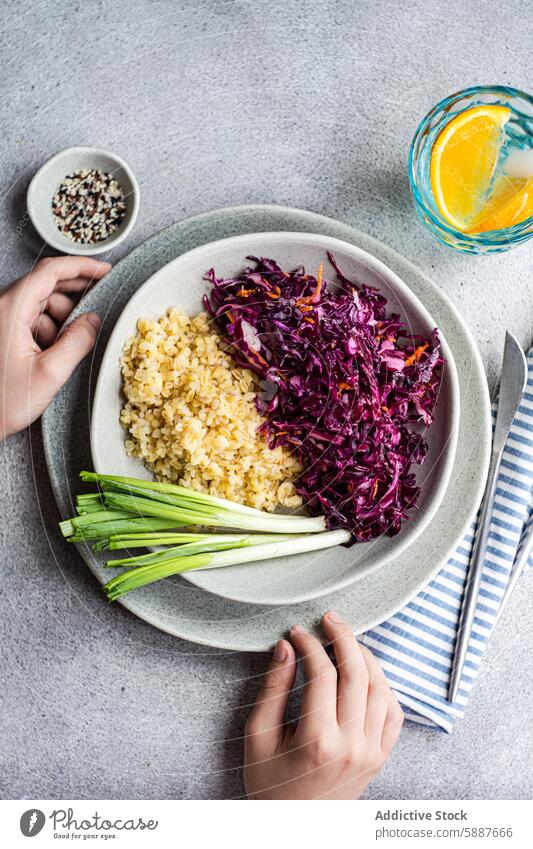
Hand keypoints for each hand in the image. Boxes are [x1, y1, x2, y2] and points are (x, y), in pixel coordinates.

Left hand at [0, 256, 110, 439]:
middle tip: (98, 307)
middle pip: (47, 285)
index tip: (104, 270)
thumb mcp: (49, 373)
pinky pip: (33, 319)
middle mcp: (4, 308)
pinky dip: (50, 329)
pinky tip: (54, 351)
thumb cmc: (1, 401)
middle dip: (75, 296)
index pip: (50, 272)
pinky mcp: (4, 332)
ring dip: (62, 318)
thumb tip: (95, 321)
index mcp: (11, 309)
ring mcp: (3, 319)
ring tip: (68, 345)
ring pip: (42, 304)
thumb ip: (77, 343)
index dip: (81, 266)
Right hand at [244, 611, 403, 798]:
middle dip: (343, 638)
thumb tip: (286, 648)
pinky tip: (366, 673)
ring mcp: (371, 752)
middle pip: (357, 674)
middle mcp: (351, 745)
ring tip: (347, 640)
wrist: (294, 829)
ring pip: (380, 689)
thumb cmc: (270, 785)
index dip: (309, 645)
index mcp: (317, 741)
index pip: (321, 674)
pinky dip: (384, 686)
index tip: (297, 632)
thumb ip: (272, 690)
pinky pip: (394, 712)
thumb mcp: (258, 737)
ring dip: (365, 657)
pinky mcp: (380, 757)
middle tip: (329, 619)